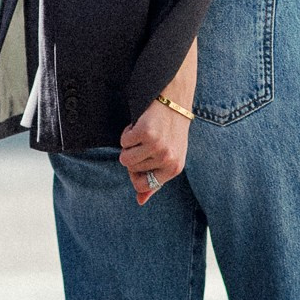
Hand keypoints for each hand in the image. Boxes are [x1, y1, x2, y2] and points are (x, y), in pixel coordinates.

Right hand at [118, 41, 195, 204]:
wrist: (175, 98)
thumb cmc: (170, 128)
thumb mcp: (168, 156)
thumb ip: (154, 180)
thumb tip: (140, 201)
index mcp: (174, 169)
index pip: (143, 185)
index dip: (136, 173)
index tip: (142, 159)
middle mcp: (167, 160)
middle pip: (131, 170)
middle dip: (133, 154)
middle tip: (147, 140)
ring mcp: (157, 147)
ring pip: (125, 158)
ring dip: (129, 144)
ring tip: (144, 132)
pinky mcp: (147, 133)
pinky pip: (124, 141)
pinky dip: (128, 131)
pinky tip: (141, 123)